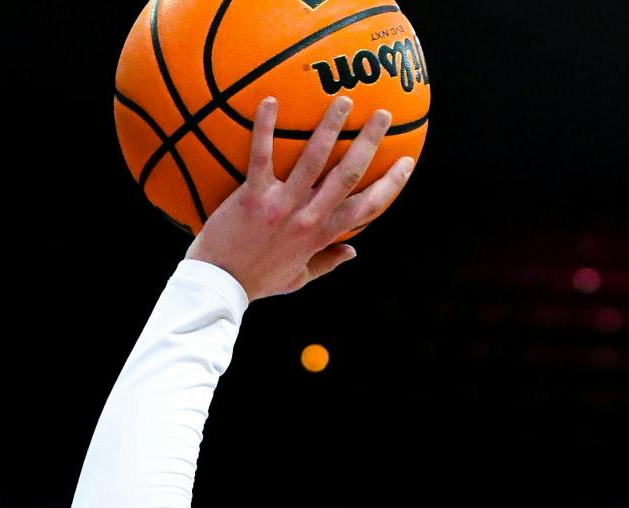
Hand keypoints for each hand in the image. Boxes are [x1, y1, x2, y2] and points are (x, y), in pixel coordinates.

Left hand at [185, 95, 411, 300]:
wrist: (221, 286)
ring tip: (343, 100)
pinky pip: (260, 156)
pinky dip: (264, 127)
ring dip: (330, 127)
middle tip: (382, 115)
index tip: (406, 161)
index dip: (391, 185)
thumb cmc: (258, 281)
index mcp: (322, 236)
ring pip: (313, 160)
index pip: (367, 209)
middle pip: (348, 175)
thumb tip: (354, 251)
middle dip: (369, 142)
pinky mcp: (253, 197)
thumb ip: (327, 263)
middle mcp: (307, 219)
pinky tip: (270, 100)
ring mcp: (281, 207)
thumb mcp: (298, 278)